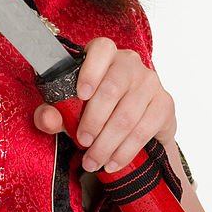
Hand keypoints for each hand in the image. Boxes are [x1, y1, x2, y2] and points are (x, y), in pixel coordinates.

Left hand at [33, 37, 175, 173]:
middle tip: (82, 142)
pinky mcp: (165, 104)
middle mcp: (130, 63)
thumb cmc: (97, 109)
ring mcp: (150, 82)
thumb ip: (53, 113)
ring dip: (107, 143)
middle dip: (94, 120)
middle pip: (113, 87)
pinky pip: (145, 129)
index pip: (102, 49)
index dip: (90, 70)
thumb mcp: (70, 111)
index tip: (80, 95)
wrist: (134, 124)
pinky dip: (125, 150)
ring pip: (127, 114)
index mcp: (105, 55)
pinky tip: (112, 162)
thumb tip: (47, 118)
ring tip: (92, 161)